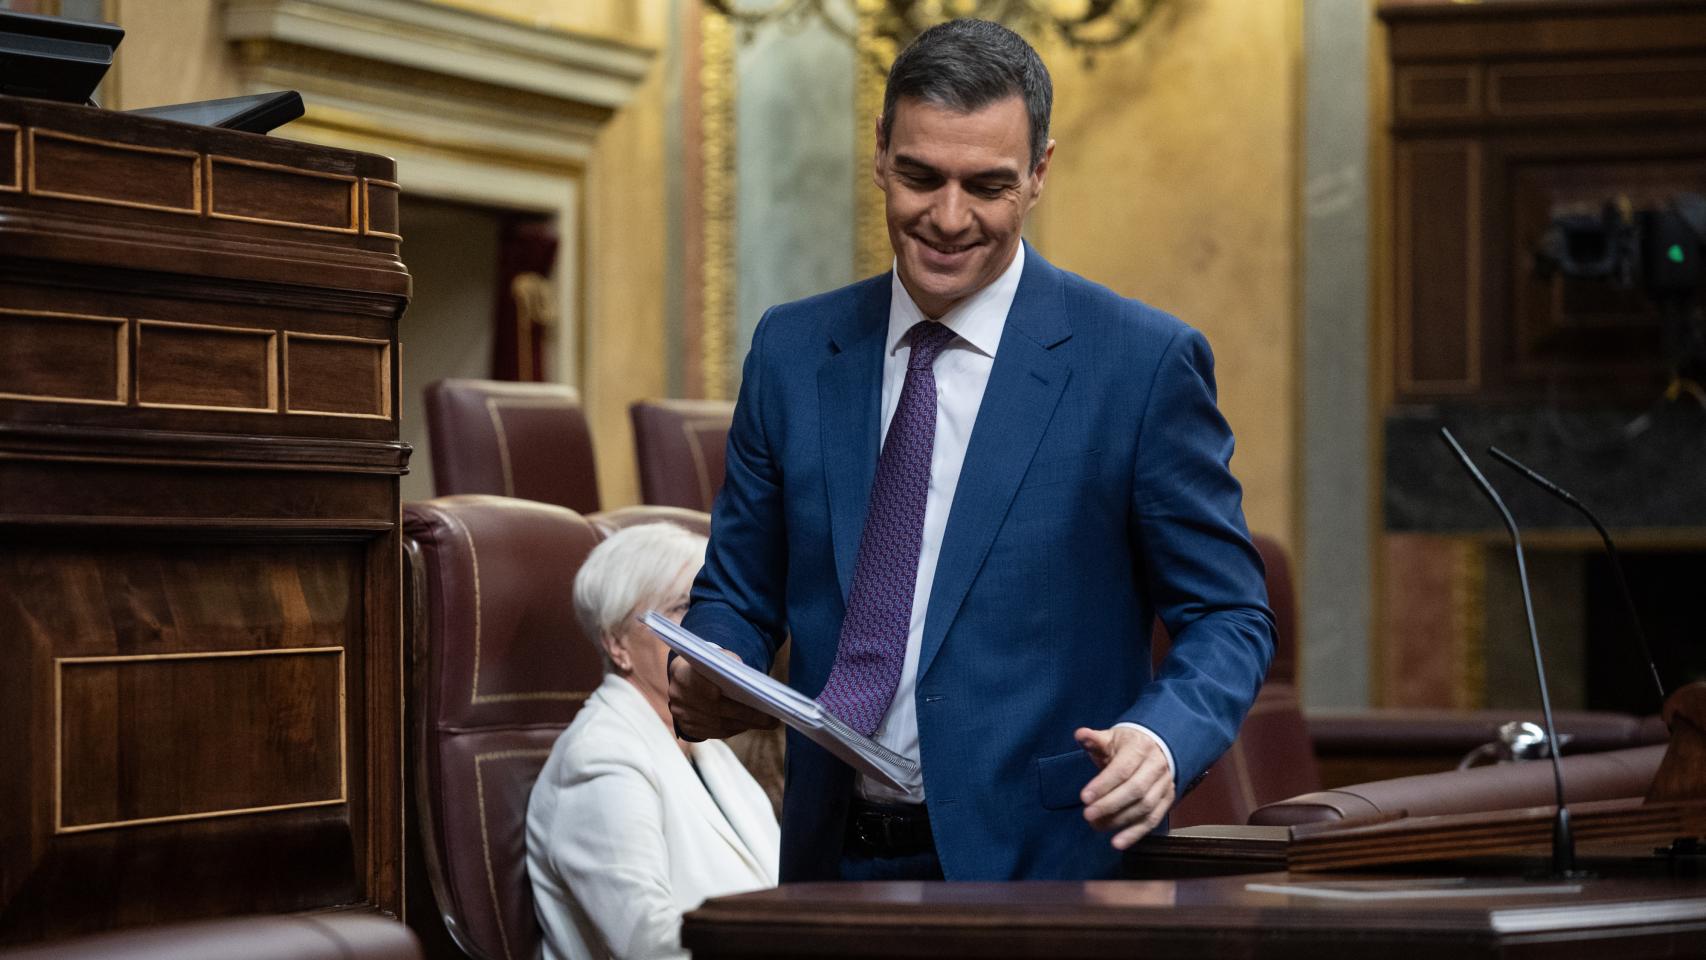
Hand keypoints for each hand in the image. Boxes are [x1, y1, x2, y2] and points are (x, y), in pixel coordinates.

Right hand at [668, 651, 778, 741]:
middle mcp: (678, 695)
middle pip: (715, 709)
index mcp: (682, 672)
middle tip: (771, 719)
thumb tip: (748, 678)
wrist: (685, 675)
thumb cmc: (708, 664)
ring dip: (742, 725)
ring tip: (765, 723)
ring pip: (715, 724)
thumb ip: (729, 662)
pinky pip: (712, 732)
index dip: (725, 695)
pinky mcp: (686, 727)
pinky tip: (747, 725)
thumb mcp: (716, 656)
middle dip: (746, 715)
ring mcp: (681, 714)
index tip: (753, 700)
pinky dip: (732, 730)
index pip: (703, 685)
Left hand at [1075, 726, 1174, 849]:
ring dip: (1120, 820)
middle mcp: (1157, 766)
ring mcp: (1165, 784)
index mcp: (1140, 747)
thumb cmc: (1127, 745)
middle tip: (1088, 815)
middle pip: (1135, 790)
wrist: (1156, 747)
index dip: (1103, 784)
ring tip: (1097, 826)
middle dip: (1110, 805)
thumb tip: (1080, 735)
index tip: (1084, 797)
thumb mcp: (1110, 738)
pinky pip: (1154, 819)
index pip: (1122, 769)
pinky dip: (1136, 833)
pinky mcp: (1168, 799)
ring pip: (1145, 807)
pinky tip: (1117, 843)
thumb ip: (1094, 740)